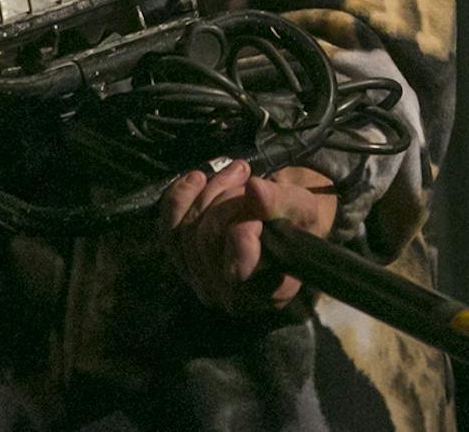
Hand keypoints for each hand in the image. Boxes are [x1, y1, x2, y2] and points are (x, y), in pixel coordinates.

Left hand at [158, 160, 338, 313]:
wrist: (280, 222)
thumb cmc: (296, 221)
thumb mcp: (300, 208)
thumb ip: (280, 202)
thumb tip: (256, 188)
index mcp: (267, 292)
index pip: (239, 270)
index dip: (242, 235)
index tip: (255, 209)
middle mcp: (230, 296)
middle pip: (207, 240)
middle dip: (228, 199)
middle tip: (248, 177)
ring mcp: (201, 281)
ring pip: (187, 229)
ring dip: (210, 191)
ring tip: (236, 173)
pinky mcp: (182, 261)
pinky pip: (168, 227)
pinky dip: (180, 197)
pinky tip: (198, 179)